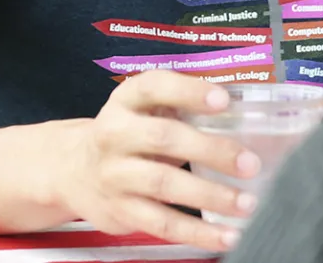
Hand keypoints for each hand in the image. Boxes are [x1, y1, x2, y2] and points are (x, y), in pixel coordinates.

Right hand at [48, 71, 259, 252]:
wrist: (73, 169)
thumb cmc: (128, 134)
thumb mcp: (144, 110)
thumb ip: (181, 108)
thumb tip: (244, 115)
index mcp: (126, 101)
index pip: (154, 87)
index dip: (188, 92)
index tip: (223, 100)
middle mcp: (115, 134)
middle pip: (163, 138)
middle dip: (210, 150)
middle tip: (249, 163)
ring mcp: (115, 175)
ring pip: (164, 184)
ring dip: (209, 195)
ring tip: (247, 202)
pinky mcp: (122, 210)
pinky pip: (163, 224)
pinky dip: (198, 233)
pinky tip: (228, 236)